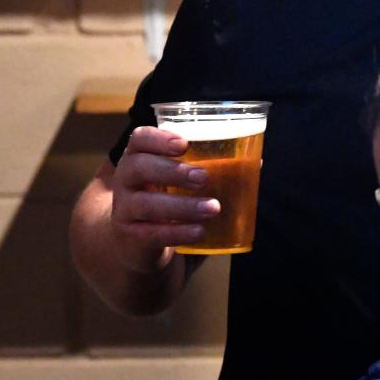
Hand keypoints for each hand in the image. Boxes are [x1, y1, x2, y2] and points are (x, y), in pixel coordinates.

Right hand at [108, 126, 218, 273]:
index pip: (139, 138)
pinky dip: (178, 232)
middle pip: (138, 167)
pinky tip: (200, 231)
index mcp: (140, 156)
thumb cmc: (169, 196)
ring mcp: (124, 209)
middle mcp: (126, 179)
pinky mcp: (130, 236)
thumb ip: (213, 168)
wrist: (139, 241)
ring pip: (145, 203)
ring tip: (213, 208)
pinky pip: (151, 234)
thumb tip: (256, 163)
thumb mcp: (182, 180)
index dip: (158, 138)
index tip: (184, 144)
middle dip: (173, 171)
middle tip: (204, 177)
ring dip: (182, 205)